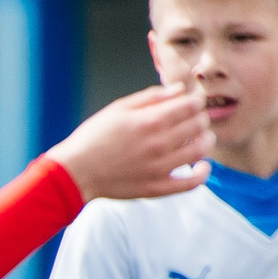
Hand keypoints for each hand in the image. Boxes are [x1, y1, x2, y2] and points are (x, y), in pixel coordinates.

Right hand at [46, 84, 214, 200]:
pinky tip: (201, 165)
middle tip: (191, 120)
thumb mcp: (118, 109)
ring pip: (201, 150)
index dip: (195, 102)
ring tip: (198, 139)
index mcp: (151, 121)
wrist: (73, 173)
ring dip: (205, 140)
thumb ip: (151, 97)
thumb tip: (179, 91)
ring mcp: (159, 168)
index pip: (192, 105)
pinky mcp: (156, 188)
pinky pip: (191, 183)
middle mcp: (159, 143)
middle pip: (200, 125)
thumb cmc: (92, 139)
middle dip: (200, 118)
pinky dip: (203, 173)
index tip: (188, 104)